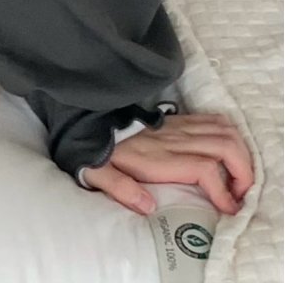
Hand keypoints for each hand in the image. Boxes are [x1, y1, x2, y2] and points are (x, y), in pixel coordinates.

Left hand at [81, 112, 253, 215]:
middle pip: (224, 146)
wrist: (85, 120)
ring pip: (223, 130)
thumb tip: (147, 206)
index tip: (228, 209)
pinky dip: (230, 135)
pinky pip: (212, 119)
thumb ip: (121, 188)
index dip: (223, 190)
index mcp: (156, 156)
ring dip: (240, 154)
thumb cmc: (95, 150)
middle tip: (240, 195)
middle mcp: (172, 138)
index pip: (203, 168)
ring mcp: (176, 125)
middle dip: (243, 173)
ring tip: (237, 178)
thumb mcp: (98, 172)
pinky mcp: (176, 119)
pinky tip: (227, 153)